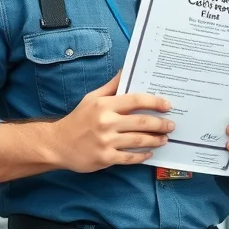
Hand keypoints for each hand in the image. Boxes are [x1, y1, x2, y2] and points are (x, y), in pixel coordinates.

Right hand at [51, 71, 174, 172]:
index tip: (167, 105)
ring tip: (165, 138)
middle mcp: (106, 122)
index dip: (154, 101)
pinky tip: (149, 153)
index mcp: (104, 105)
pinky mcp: (105, 158)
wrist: (57, 144)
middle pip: (141, 121)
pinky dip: (142, 156)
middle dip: (160, 123)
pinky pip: (129, 157)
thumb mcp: (91, 98)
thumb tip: (126, 70)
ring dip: (155, 139)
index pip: (135, 100)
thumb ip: (111, 86)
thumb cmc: (77, 119)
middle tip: (171, 125)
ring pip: (139, 140)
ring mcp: (106, 141)